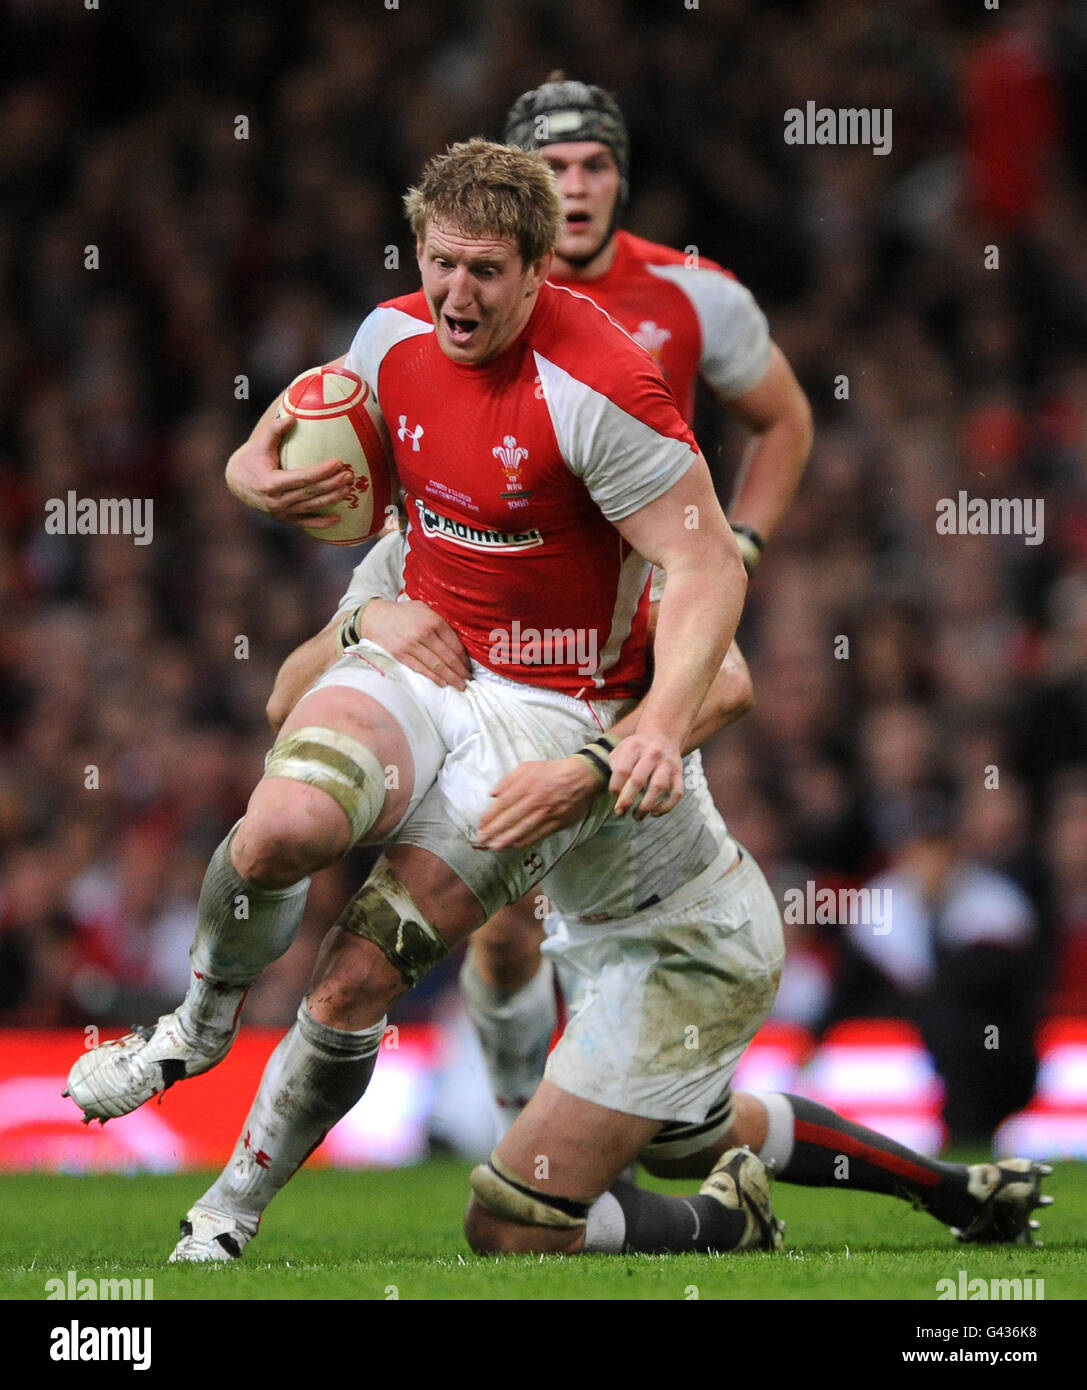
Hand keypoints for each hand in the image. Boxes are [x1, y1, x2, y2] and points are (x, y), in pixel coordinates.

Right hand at [226, 414, 355, 528]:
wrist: (236, 484)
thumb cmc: (251, 460)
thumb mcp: (259, 445)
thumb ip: (275, 430)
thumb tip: (292, 417)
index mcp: (271, 483)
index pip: (303, 478)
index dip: (322, 471)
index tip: (339, 462)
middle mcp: (277, 501)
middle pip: (312, 493)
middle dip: (333, 484)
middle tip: (350, 474)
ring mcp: (282, 513)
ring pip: (312, 507)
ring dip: (333, 498)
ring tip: (349, 488)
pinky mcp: (286, 519)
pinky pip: (307, 523)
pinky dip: (323, 523)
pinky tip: (338, 518)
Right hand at [359, 598, 471, 689]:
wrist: (374, 617)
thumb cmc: (402, 613)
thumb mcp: (424, 608)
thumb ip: (439, 621)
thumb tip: (457, 638)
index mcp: (433, 620)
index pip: (455, 644)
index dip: (464, 658)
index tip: (469, 667)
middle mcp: (424, 632)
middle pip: (448, 657)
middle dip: (461, 671)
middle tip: (468, 680)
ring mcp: (411, 645)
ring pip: (437, 665)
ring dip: (451, 677)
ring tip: (460, 685)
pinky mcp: (400, 654)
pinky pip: (421, 669)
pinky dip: (434, 677)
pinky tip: (443, 683)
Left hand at [476, 757, 603, 848]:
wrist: (582, 776)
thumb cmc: (552, 771)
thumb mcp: (528, 767)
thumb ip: (509, 780)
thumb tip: (493, 794)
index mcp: (526, 785)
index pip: (503, 803)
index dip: (490, 816)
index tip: (480, 825)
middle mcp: (535, 800)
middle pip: (511, 818)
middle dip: (494, 831)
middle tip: (481, 840)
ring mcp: (547, 813)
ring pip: (524, 829)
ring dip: (507, 839)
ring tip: (494, 847)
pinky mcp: (558, 822)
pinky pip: (539, 834)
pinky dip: (526, 840)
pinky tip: (515, 845)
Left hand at [608, 732, 683, 818]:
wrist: (663, 736)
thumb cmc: (636, 750)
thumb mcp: (621, 749)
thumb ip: (614, 766)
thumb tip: (615, 793)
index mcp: (634, 747)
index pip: (622, 770)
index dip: (616, 786)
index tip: (613, 795)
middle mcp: (652, 754)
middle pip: (638, 780)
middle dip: (627, 800)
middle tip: (620, 812)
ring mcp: (667, 764)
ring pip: (658, 787)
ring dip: (646, 806)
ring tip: (637, 816)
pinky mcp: (678, 774)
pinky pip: (676, 793)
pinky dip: (666, 806)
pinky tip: (654, 813)